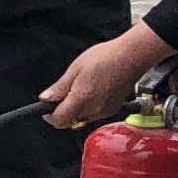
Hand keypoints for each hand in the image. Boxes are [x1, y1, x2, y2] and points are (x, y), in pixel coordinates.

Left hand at [46, 23, 173, 129]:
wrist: (133, 56)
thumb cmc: (104, 58)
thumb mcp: (75, 69)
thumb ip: (60, 88)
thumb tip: (45, 99)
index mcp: (81, 100)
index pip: (60, 120)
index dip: (50, 115)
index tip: (47, 106)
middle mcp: (94, 110)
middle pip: (71, 121)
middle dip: (63, 111)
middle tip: (64, 93)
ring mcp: (105, 111)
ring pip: (83, 118)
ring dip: (76, 109)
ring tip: (80, 87)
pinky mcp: (114, 109)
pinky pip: (95, 114)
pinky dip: (89, 107)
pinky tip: (93, 90)